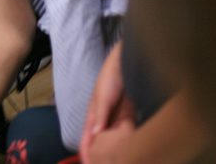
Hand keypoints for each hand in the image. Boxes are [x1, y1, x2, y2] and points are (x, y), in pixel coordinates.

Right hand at [81, 41, 132, 159]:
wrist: (127, 61)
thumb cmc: (111, 76)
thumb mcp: (103, 96)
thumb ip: (99, 116)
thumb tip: (94, 136)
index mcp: (92, 113)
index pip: (86, 137)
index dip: (86, 151)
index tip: (87, 163)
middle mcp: (103, 115)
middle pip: (99, 139)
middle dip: (98, 153)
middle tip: (103, 163)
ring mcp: (115, 114)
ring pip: (112, 136)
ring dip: (112, 147)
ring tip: (115, 159)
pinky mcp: (127, 112)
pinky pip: (125, 129)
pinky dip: (125, 138)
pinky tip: (129, 146)